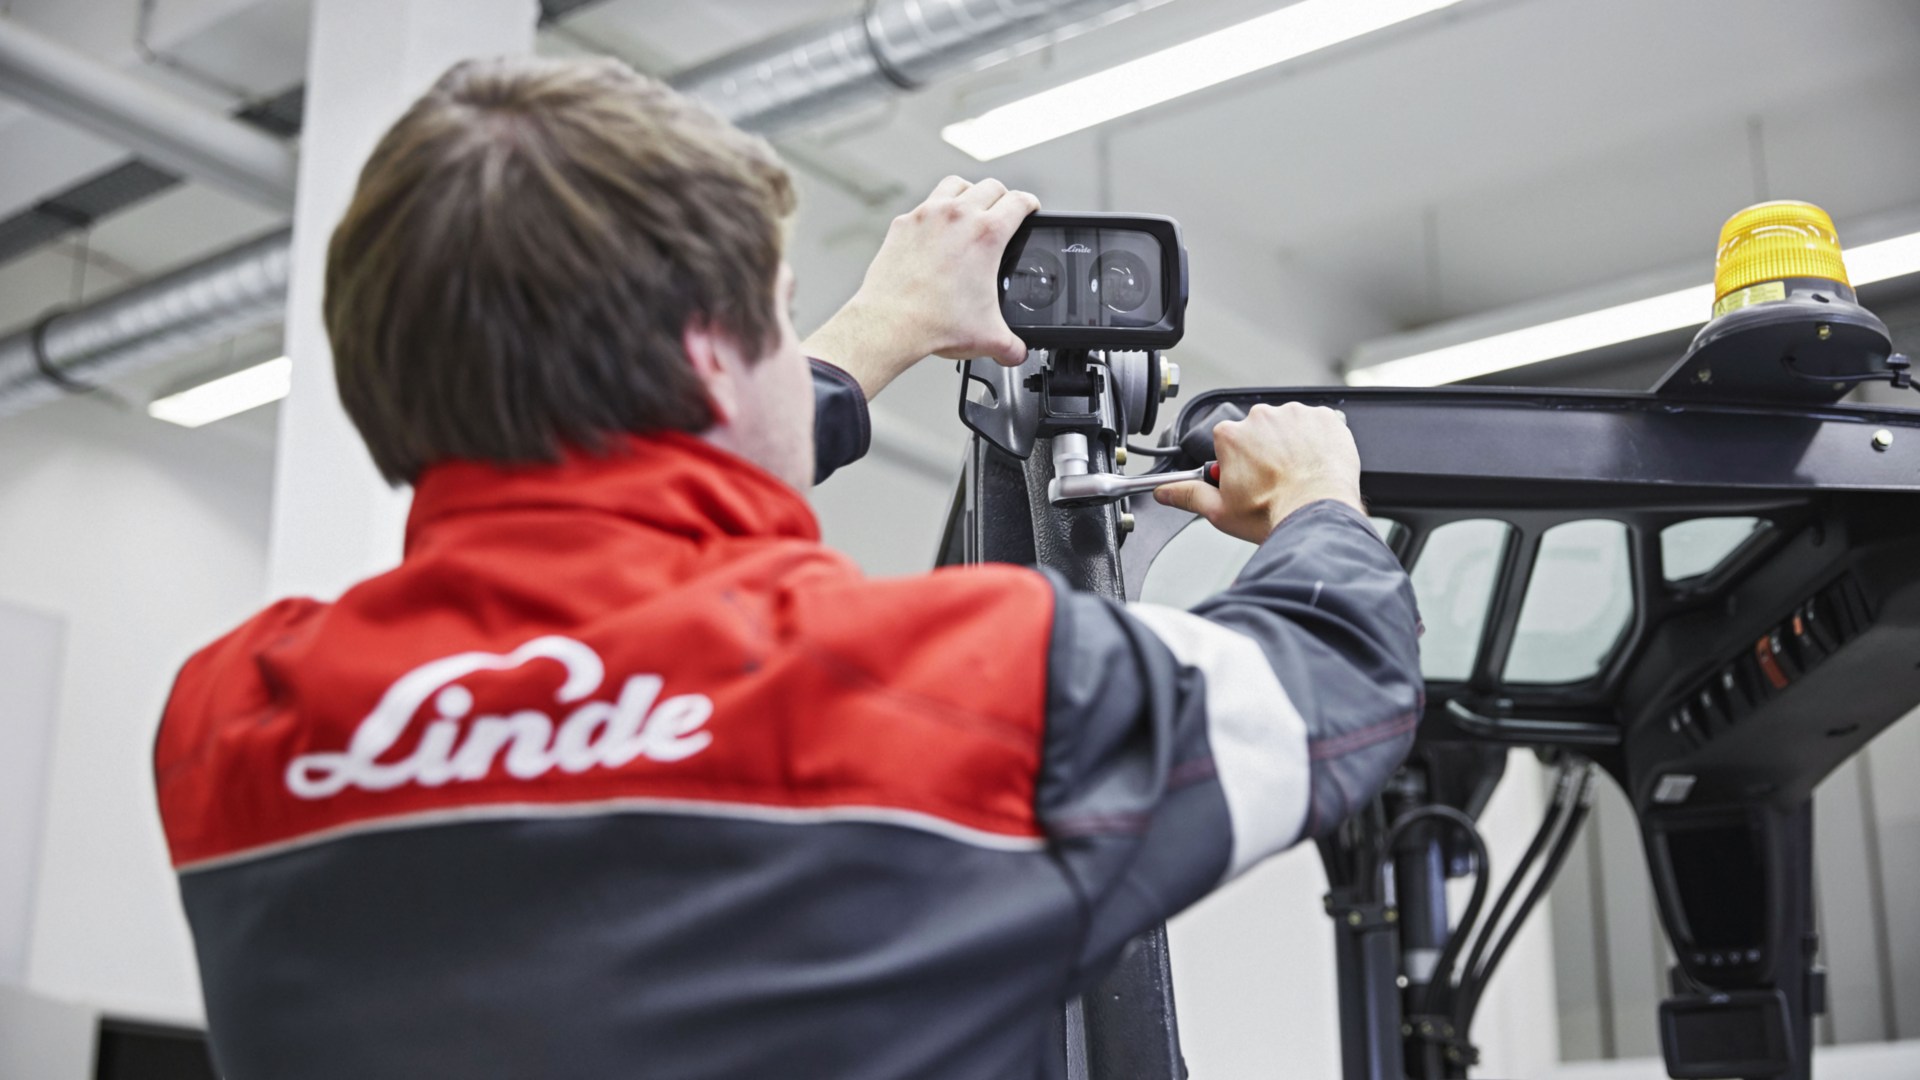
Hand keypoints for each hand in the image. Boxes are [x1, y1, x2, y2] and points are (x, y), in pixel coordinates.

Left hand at [801, 176, 1039, 397]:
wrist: (890, 323)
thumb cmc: (935, 323)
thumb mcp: (988, 337)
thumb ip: (1012, 345)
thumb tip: (1017, 352)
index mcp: (987, 234)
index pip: (1019, 201)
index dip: (1030, 204)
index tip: (1030, 209)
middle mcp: (958, 215)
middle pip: (991, 187)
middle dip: (1003, 197)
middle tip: (1004, 211)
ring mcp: (927, 215)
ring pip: (956, 184)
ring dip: (969, 192)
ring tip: (971, 207)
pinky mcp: (904, 224)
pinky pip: (925, 205)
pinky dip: (935, 211)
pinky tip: (936, 229)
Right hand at [1153, 403, 1363, 542]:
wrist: (1317, 516)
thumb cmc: (1272, 513)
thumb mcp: (1219, 511)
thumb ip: (1187, 495)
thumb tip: (1165, 491)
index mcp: (1231, 436)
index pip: (1227, 442)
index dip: (1236, 463)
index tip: (1247, 479)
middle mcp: (1261, 418)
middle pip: (1258, 431)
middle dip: (1264, 451)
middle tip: (1273, 481)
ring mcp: (1295, 415)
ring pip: (1288, 427)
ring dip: (1291, 445)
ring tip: (1297, 475)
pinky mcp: (1325, 418)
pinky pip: (1317, 424)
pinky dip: (1317, 441)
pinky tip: (1315, 464)